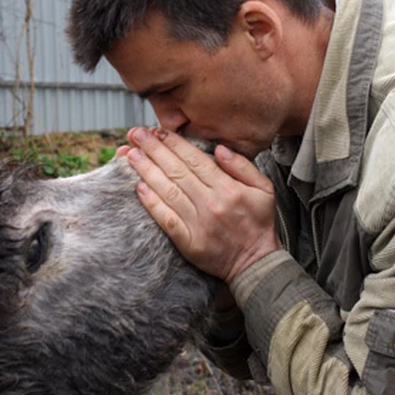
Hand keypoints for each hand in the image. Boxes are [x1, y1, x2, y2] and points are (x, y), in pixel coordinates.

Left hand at [124, 127, 280, 283]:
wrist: (256, 264)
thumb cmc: (259, 223)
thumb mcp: (264, 189)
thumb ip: (243, 166)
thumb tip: (219, 149)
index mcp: (228, 189)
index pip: (195, 160)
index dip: (174, 144)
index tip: (158, 131)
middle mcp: (211, 203)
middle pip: (177, 171)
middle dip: (154, 150)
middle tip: (136, 135)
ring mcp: (198, 224)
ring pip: (168, 191)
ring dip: (147, 171)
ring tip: (131, 155)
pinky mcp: (188, 242)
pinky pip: (166, 219)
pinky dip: (151, 203)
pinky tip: (139, 188)